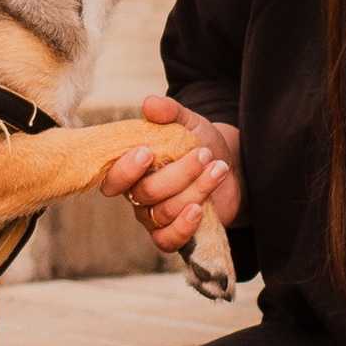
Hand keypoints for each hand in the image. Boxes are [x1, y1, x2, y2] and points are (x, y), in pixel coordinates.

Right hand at [98, 97, 241, 256]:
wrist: (232, 166)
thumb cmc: (200, 144)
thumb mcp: (187, 122)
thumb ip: (169, 111)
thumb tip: (150, 104)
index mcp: (133, 169)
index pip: (113, 178)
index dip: (125, 169)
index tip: (147, 151)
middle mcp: (138, 196)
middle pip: (146, 193)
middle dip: (178, 173)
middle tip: (203, 153)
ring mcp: (155, 218)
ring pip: (164, 212)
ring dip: (195, 189)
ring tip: (218, 168)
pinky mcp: (174, 235)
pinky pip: (168, 241)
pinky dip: (184, 227)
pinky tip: (199, 209)